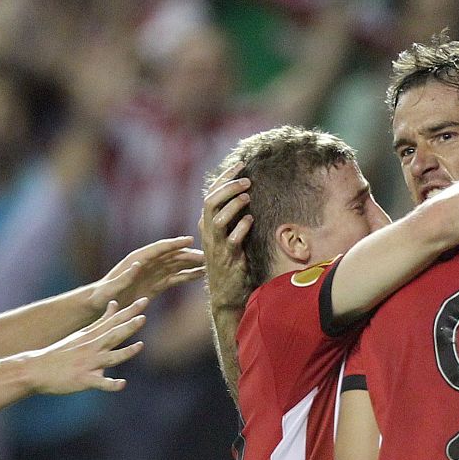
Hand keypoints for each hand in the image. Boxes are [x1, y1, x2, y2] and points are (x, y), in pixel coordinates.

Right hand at [24, 298, 146, 394]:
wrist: (36, 369)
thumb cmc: (60, 353)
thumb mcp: (81, 333)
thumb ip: (101, 321)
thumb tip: (116, 304)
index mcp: (91, 336)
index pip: (113, 320)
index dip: (129, 311)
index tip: (144, 300)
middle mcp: (91, 347)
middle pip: (113, 335)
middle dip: (129, 326)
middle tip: (143, 316)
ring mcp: (87, 363)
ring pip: (110, 357)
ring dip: (125, 352)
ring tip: (140, 346)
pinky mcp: (83, 379)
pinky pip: (100, 383)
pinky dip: (111, 384)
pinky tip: (122, 384)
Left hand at [92, 236, 204, 311]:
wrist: (99, 303)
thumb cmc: (103, 296)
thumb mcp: (112, 287)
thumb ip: (124, 277)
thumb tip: (138, 264)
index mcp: (137, 260)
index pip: (159, 249)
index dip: (174, 244)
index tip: (190, 240)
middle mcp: (148, 263)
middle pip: (172, 255)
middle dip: (189, 254)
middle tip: (208, 256)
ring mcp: (153, 273)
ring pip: (177, 265)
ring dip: (192, 264)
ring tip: (210, 265)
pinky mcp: (156, 284)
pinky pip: (175, 278)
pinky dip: (187, 276)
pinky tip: (201, 275)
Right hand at [200, 161, 252, 315]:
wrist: (226, 294)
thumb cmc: (231, 264)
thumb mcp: (227, 237)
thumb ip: (232, 218)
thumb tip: (245, 193)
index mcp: (207, 225)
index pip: (210, 194)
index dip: (224, 178)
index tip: (240, 165)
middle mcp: (208, 234)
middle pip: (211, 202)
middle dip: (228, 187)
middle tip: (247, 179)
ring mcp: (216, 246)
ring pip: (218, 219)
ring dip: (233, 205)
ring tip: (248, 195)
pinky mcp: (227, 259)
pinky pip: (232, 240)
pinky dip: (241, 228)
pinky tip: (251, 220)